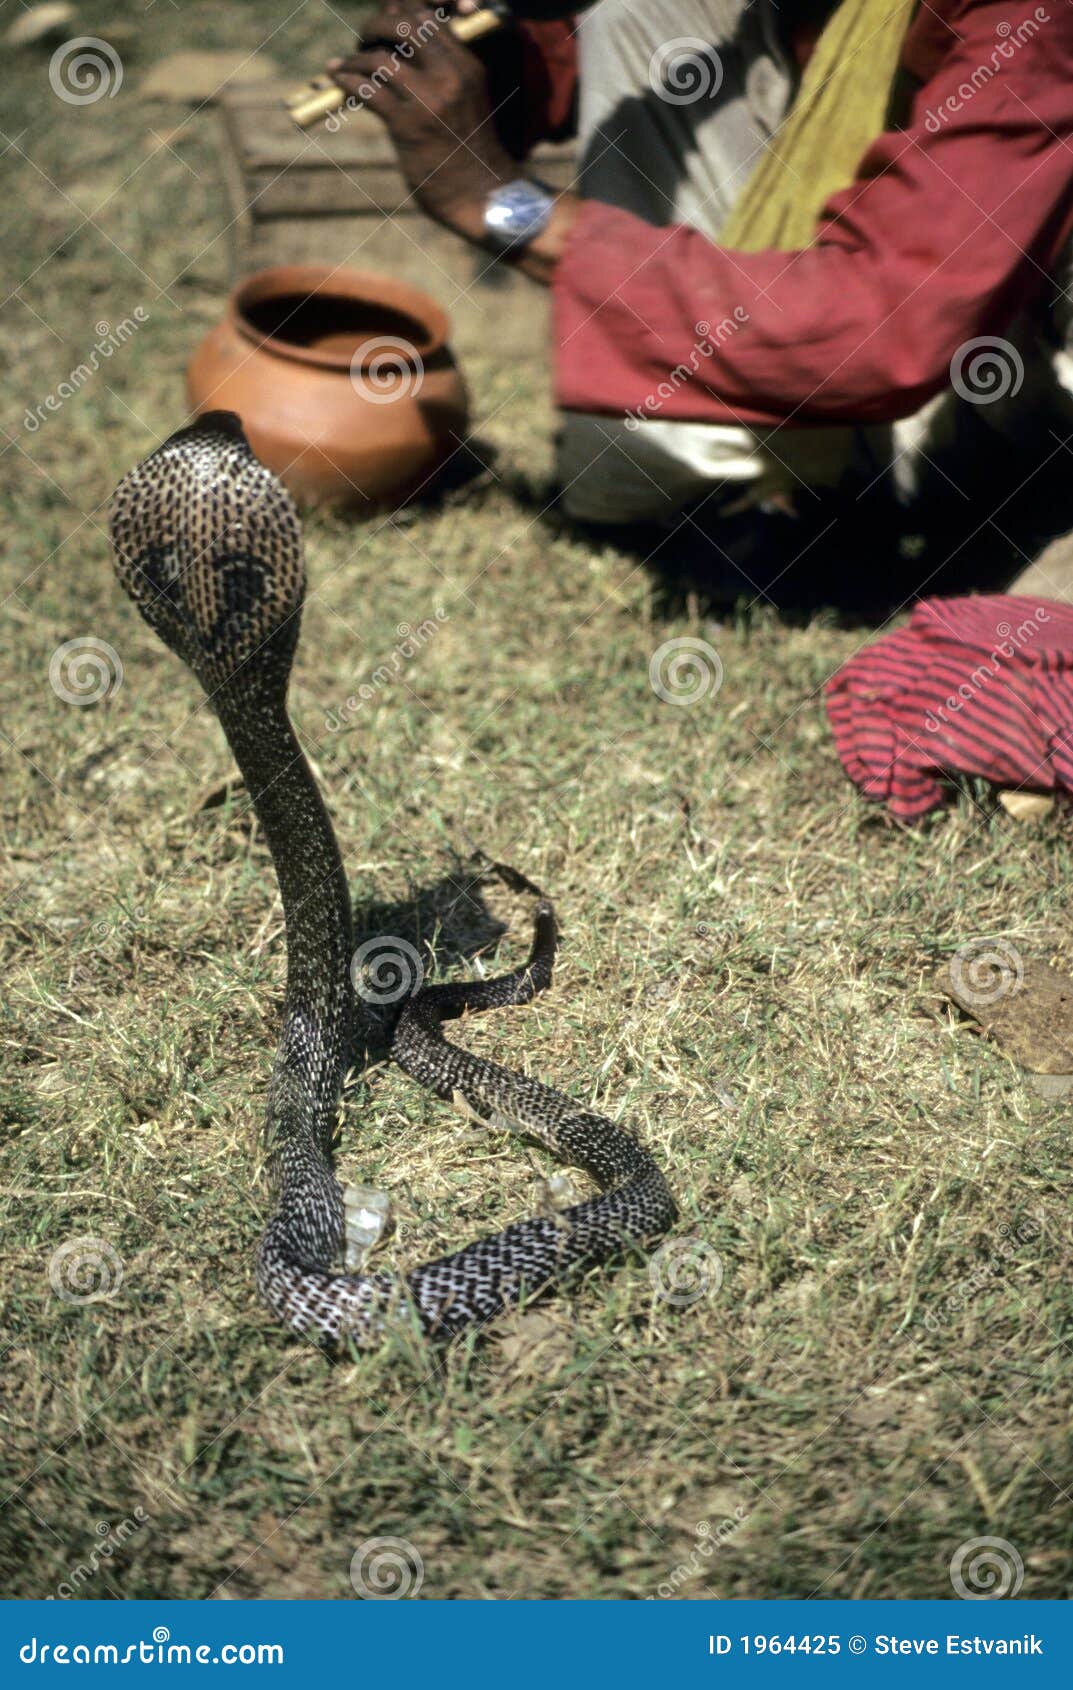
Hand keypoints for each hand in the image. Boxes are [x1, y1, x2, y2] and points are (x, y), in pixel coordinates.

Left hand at [328, 4, 515, 240]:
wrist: (480, 194)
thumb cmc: (468, 150)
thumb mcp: (465, 100)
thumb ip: (441, 72)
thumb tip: (398, 48)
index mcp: (467, 65)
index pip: (428, 17)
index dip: (400, 13)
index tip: (385, 26)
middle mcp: (451, 76)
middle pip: (404, 24)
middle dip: (376, 24)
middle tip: (364, 38)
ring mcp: (429, 100)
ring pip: (380, 58)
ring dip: (355, 57)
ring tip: (346, 65)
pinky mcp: (408, 126)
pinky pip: (367, 90)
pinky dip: (347, 81)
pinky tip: (339, 81)